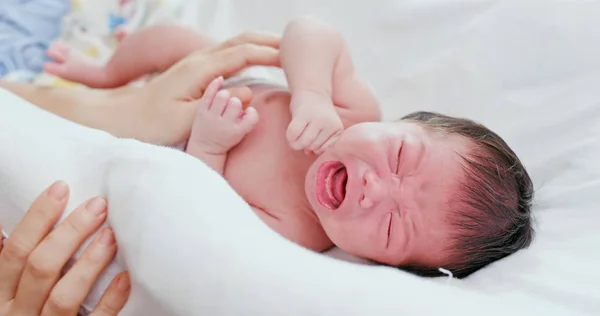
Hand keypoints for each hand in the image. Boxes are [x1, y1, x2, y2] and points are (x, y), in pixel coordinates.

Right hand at [0, 181, 129, 315]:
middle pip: (40, 267)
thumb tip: (9, 227)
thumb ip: (16, 267)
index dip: (37, 217)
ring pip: (63, 296)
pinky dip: (109, 301)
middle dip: (69, 232)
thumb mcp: (11, 295)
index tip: (61, 188)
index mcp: (1, 297)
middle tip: (98, 206)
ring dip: (89, 263)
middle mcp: (17, 314)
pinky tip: (125, 279)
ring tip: (111, 236)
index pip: (14, 251)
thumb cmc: (28, 315)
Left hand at [115, 31, 279, 145]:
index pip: (243, 53)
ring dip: (260, 45)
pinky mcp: (196, 71)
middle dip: (269, 42)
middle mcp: (200, 60)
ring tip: (285, 52)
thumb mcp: (185, 120)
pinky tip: (257, 61)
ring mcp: (197, 63)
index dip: (270, 54)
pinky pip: (229, 55)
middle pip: (241, 41)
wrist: (124, 118)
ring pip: (235, 45)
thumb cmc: (151, 123)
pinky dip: (249, 53)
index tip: (294, 59)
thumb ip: (219, 106)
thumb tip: (249, 93)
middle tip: (297, 49)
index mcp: (200, 69)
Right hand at [287, 90, 342, 154]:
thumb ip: (319, 143)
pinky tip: (292, 129)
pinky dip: (289, 136)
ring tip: (298, 133)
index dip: (314, 148)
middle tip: (303, 133)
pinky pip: (292, 135)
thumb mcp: (324, 129)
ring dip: (295, 142)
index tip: (312, 138)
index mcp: (337, 129)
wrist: (312, 90)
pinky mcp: (302, 114)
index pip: (323, 150)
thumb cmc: (317, 114)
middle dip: (304, 144)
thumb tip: (308, 153)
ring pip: (303, 143)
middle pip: (312, 147)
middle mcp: (329, 124)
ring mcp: (316, 119)